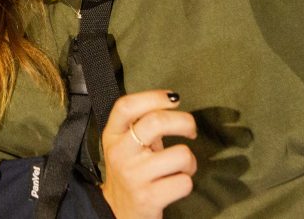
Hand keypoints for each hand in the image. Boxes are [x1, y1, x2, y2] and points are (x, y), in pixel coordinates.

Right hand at [100, 90, 196, 218]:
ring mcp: (133, 176)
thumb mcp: (125, 143)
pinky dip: (186, 181)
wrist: (117, 211)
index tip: (174, 98)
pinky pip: (184, 181)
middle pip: (156, 122)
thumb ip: (141, 123)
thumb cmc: (129, 169)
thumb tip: (172, 100)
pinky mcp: (148, 198)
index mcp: (112, 134)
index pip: (126, 106)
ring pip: (180, 154)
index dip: (153, 96)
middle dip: (184, 122)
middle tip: (191, 130)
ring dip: (189, 161)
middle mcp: (119, 153)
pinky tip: (175, 183)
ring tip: (180, 167)